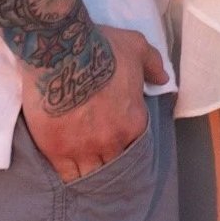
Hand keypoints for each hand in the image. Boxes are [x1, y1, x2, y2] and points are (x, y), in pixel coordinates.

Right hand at [21, 25, 167, 182]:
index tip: (118, 144)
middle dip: (108, 162)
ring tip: (84, 169)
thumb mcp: (136, 47)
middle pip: (113, 165)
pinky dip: (69, 174)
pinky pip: (67, 174)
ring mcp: (83, 148)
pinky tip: (67, 170)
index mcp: (134, 122)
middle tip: (100, 160)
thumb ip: (152, 64)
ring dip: (89, 172)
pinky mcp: (56, 149)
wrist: (62, 49)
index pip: (134, 148)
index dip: (125, 146)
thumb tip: (163, 79)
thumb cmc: (100, 46)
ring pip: (91, 174)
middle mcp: (111, 141)